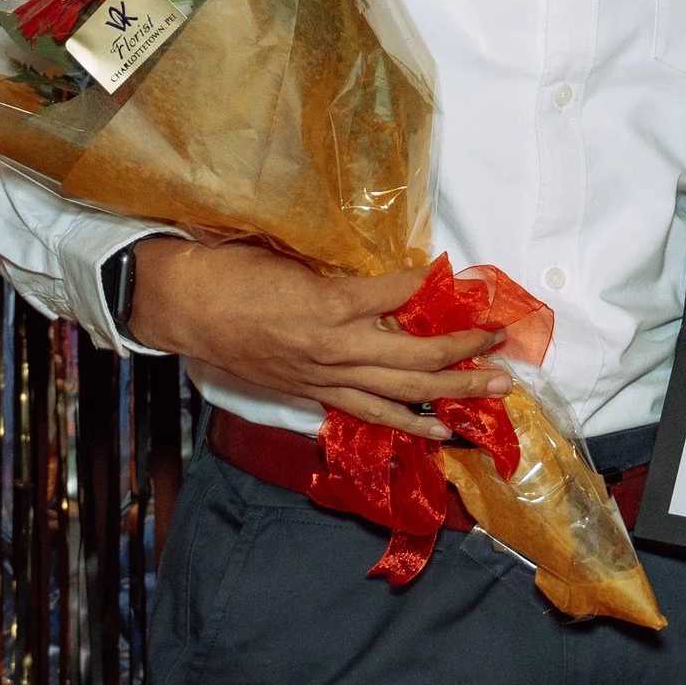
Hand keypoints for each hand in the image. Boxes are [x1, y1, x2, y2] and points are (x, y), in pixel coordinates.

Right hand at [127, 239, 508, 439]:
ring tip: (492, 393)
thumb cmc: (235, 268)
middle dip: (463, 353)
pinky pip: (368, 413)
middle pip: (413, 357)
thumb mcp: (295, 254)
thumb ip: (346, 269)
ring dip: (450, 394)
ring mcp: (323, 377)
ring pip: (399, 395)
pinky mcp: (311, 393)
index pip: (401, 294)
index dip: (435, 285)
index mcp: (329, 304)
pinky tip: (438, 431)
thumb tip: (395, 274)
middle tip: (501, 344)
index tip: (468, 278)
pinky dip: (406, 424)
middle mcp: (333, 349)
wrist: (184, 305)